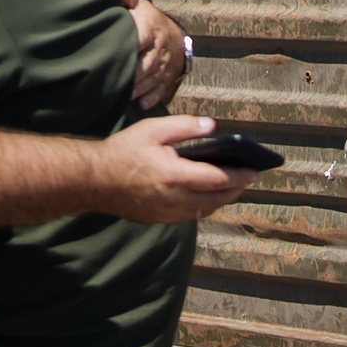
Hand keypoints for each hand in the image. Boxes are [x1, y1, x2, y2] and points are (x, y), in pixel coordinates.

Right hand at [96, 115, 258, 223]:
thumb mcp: (152, 130)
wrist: (91, 180)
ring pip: (205, 209)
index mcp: (174, 175)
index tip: (256, 171)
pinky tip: (208, 195)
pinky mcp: (158, 219)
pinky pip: (190, 215)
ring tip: (234, 186)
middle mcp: (173, 198)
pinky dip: (204, 205)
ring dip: (222, 199)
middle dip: (237, 188)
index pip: (218, 179)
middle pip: (217, 198)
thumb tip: (213, 127)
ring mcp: (166, 212)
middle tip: (249, 178)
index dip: (241, 175)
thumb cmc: (122, 151)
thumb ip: (185, 126)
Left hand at [115, 0, 187, 109]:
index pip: (137, 40)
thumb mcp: (137, 4)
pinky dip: (149, 98)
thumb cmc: (146, 20)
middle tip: (108, 84)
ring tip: (117, 94)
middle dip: (128, 76)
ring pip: (150, 80)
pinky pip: (160, 91)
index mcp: (150, 28)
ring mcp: (166, 65)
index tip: (108, 58)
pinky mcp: (168, 78)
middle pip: (143, 65)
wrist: (173, 36)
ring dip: (135, 89)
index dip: (125, 50)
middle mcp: (160, 48)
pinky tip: (137, 103)